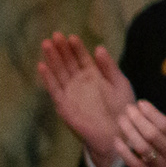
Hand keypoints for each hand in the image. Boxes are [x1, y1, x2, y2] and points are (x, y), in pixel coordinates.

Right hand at [36, 34, 134, 166]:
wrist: (118, 131)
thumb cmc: (122, 107)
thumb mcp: (119, 83)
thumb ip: (109, 67)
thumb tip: (99, 48)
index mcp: (94, 75)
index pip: (82, 57)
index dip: (76, 47)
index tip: (71, 36)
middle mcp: (80, 82)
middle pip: (68, 62)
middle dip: (61, 49)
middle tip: (55, 35)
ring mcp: (71, 92)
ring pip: (59, 73)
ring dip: (52, 59)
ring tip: (46, 45)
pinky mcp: (64, 105)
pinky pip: (54, 90)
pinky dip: (48, 78)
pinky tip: (42, 66)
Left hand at [114, 101, 165, 166]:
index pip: (164, 125)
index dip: (150, 113)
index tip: (141, 103)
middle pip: (151, 135)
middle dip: (137, 119)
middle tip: (128, 108)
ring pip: (142, 148)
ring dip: (129, 132)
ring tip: (122, 119)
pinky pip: (134, 164)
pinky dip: (124, 152)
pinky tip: (117, 140)